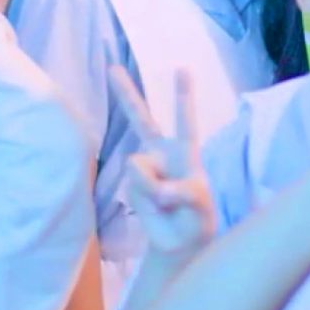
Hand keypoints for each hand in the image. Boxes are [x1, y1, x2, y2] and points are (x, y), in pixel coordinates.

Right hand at [112, 69, 215, 256]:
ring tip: (168, 203)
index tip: (182, 68)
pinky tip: (157, 207)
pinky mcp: (133, 185)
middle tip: (112, 69)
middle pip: (142, 120)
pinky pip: (136, 186)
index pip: (185, 122)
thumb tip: (146, 178)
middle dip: (127, 94)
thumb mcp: (197, 205)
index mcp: (187, 153)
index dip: (183, 97)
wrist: (179, 241)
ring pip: (139, 169)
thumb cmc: (197, 217)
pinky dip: (148, 199)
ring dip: (152, 189)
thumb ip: (176, 189)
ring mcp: (145, 168)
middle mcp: (162, 154)